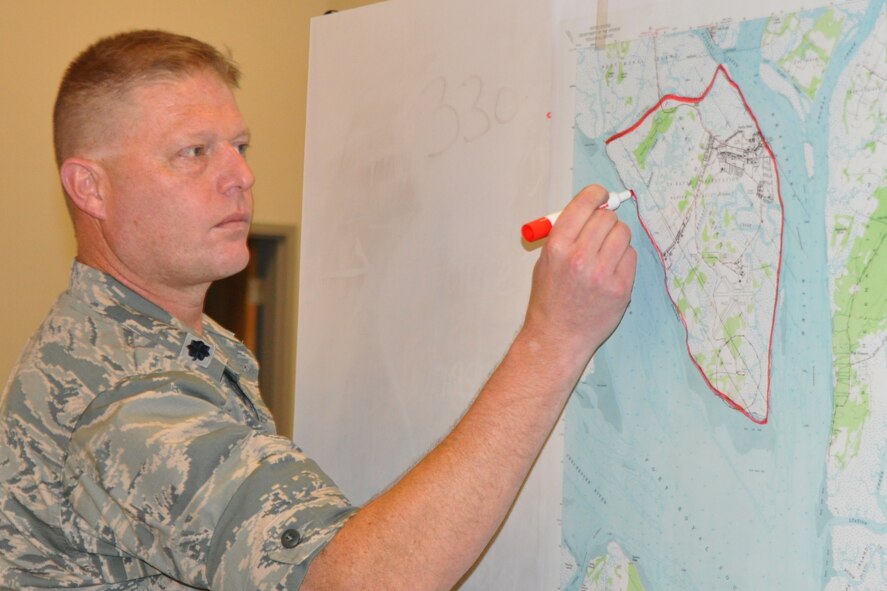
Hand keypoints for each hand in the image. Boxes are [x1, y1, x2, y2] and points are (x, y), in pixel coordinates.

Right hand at [522, 184, 636, 369]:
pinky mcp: (621, 288)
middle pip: (607, 217)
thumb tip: (592, 207)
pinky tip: (610, 272)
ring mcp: (602, 274)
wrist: (557, 336)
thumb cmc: (550, 299)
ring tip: (604, 255)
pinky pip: (631, 256)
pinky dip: (623, 260)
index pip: (585, 204)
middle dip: (605, 221)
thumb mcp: (546, 260)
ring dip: (616, 239)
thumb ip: (566, 232)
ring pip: (623, 234)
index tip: (600, 196)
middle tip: (599, 233)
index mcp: (557, 247)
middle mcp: (580, 258)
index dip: (596, 195)